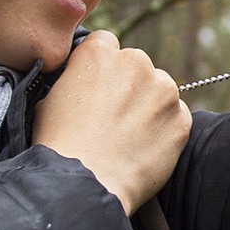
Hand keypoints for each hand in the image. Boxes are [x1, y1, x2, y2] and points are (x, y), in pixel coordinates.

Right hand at [31, 31, 190, 212]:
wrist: (85, 185)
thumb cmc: (60, 146)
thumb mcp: (48, 100)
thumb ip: (72, 81)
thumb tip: (79, 83)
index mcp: (99, 53)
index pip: (106, 44)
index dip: (101, 67)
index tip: (98, 87)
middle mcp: (136, 62)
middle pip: (136, 66)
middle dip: (128, 85)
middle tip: (113, 117)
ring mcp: (163, 91)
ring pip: (159, 90)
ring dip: (149, 106)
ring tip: (128, 136)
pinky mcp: (181, 120)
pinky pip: (175, 117)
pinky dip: (164, 129)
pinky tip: (144, 148)